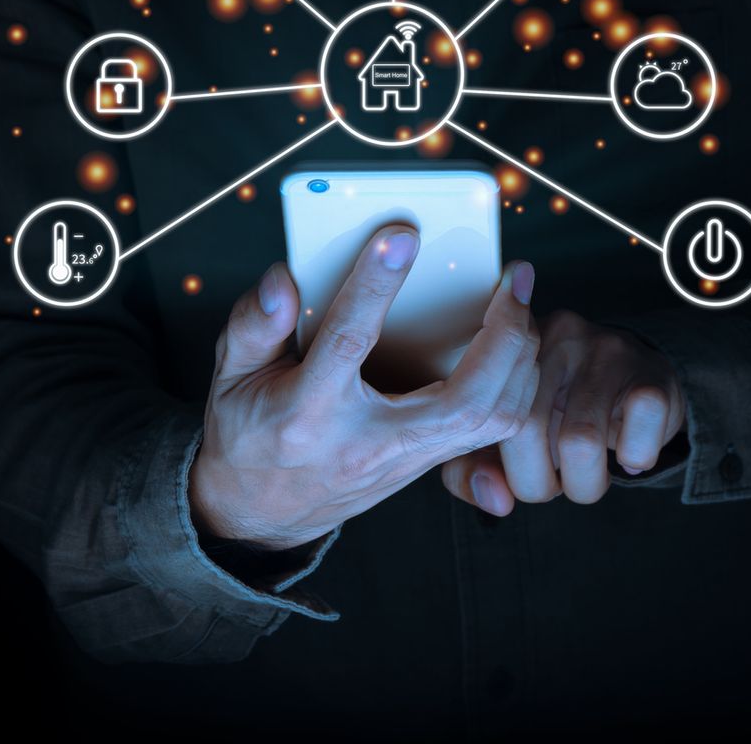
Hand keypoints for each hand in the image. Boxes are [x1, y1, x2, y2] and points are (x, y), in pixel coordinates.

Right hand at [189, 224, 541, 550]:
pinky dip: (516, 384)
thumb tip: (283, 280)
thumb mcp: (230, 377)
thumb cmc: (248, 434)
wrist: (259, 514)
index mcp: (309, 413)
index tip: (401, 235)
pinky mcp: (427, 464)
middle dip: (502, 335)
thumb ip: (253, 325)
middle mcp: (368, 441)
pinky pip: (492, 428)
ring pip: (491, 419)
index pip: (349, 342)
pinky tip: (516, 345)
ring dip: (520, 359)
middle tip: (514, 278)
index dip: (375, 285)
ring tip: (520, 303)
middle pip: (463, 400)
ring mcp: (405, 459)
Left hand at [438, 308, 685, 513]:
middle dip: (537, 483)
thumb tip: (494, 501)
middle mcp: (554, 337)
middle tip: (554, 485)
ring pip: (581, 442)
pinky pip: (635, 439)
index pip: (483, 418)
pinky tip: (630, 458)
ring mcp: (605, 351)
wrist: (643, 384)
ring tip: (588, 478)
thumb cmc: (566, 414)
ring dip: (584, 484)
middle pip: (526, 430)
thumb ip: (479, 467)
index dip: (499, 468)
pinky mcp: (651, 375)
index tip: (519, 479)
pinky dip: (634, 463)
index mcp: (510, 349)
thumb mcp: (515, 433)